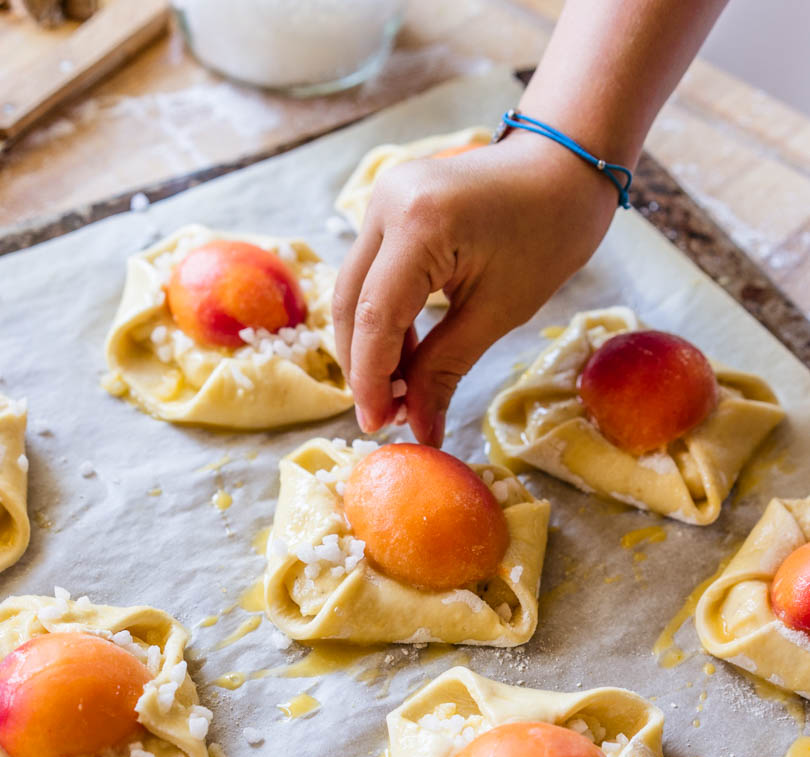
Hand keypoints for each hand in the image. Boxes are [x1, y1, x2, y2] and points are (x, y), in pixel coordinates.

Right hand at [332, 131, 618, 445]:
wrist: (564, 167)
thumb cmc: (548, 233)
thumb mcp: (498, 312)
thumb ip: (445, 370)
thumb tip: (420, 430)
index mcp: (419, 223)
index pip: (376, 316)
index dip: (371, 378)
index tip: (377, 426)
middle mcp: (387, 203)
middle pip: (352, 304)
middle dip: (364, 366)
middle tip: (387, 417)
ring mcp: (381, 200)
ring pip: (355, 292)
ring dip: (372, 347)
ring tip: (401, 394)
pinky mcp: (387, 209)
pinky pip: (372, 275)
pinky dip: (384, 320)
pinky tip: (405, 359)